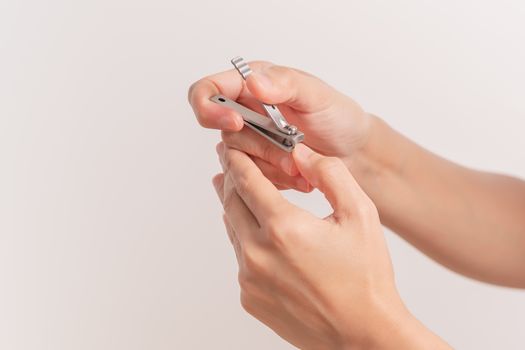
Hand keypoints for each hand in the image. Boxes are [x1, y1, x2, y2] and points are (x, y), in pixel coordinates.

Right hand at [189, 61, 371, 190]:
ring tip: (301, 164)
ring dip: (272, 165)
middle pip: (225, 133)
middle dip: (259, 147)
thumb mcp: (316, 94)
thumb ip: (285, 84)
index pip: (207, 91)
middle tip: (291, 149)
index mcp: (252, 85)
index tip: (236, 122)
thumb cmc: (338, 117)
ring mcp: (251, 141)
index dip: (210, 108)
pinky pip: (251, 179)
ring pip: (238, 160)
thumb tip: (253, 82)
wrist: (354, 152)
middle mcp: (246, 112)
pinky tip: (299, 175)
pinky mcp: (257, 166)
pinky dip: (277, 179)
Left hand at [212, 142, 435, 348]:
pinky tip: (260, 235)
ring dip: (235, 207)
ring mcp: (250, 279)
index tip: (230, 148)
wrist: (362, 335)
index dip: (236, 160)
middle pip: (231, 203)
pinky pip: (240, 259)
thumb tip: (300, 154)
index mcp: (284, 228)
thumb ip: (330, 174)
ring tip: (237, 191)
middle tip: (229, 163)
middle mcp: (258, 253)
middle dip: (230, 179)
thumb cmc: (366, 277)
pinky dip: (246, 240)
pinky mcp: (249, 298)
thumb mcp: (360, 214)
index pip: (246, 181)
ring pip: (233, 230)